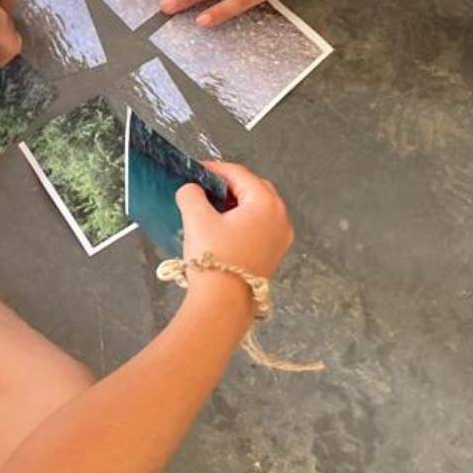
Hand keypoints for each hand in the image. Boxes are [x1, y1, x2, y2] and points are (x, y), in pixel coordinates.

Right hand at [176, 162, 293, 278]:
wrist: (223, 303)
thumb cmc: (214, 257)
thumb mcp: (196, 219)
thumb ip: (191, 194)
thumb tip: (191, 189)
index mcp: (266, 203)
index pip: (240, 174)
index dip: (216, 169)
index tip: (196, 170)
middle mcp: (281, 217)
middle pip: (254, 189)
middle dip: (230, 185)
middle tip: (205, 187)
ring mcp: (281, 237)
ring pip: (259, 208)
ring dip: (237, 203)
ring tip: (211, 207)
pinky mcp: (274, 254)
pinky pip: (261, 226)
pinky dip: (244, 220)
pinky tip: (223, 227)